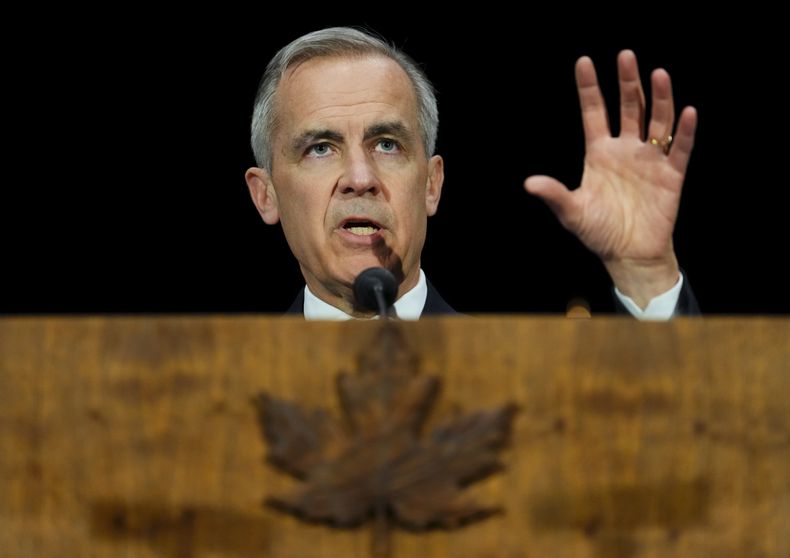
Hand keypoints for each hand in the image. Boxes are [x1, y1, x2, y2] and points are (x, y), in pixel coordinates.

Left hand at [524, 50, 696, 307]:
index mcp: (599, 153)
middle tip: (625, 55)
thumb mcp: (572, 212)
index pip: (594, 113)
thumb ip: (554, 194)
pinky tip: (686, 112)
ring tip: (658, 74)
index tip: (584, 61)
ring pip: (657, 121)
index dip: (589, 88)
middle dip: (627, 82)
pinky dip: (684, 132)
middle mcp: (625, 150)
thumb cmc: (598, 232)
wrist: (629, 254)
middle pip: (628, 108)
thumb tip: (529, 183)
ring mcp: (650, 160)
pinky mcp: (672, 175)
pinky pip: (680, 149)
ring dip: (659, 98)